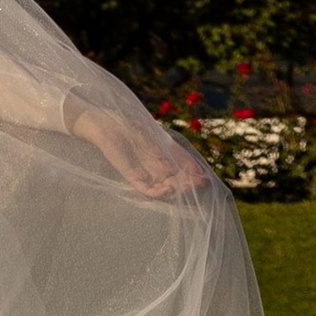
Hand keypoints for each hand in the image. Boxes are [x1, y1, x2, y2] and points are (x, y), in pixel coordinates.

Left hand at [73, 104, 204, 197]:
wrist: (110, 122)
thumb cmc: (135, 127)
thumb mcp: (164, 141)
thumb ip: (181, 155)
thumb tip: (200, 170)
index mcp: (166, 164)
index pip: (185, 178)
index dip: (195, 182)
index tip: (204, 181)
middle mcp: (157, 173)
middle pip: (177, 187)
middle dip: (189, 188)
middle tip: (197, 184)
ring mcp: (146, 176)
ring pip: (165, 192)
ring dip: (177, 192)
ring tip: (185, 186)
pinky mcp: (133, 178)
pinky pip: (148, 191)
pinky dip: (160, 193)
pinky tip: (168, 189)